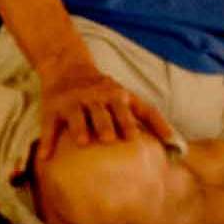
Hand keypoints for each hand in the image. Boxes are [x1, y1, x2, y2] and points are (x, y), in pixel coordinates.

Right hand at [35, 60, 171, 160]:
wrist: (66, 66)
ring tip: (83, 141)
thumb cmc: (104, 90)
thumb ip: (150, 118)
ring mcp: (73, 101)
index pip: (129, 108)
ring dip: (80, 127)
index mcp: (118, 95)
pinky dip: (47, 141)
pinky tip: (45, 157)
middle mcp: (96, 96)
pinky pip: (49, 126)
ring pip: (77, 115)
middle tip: (110, 138)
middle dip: (108, 123)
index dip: (132, 122)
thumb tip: (178, 149)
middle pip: (103, 110)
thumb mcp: (127, 96)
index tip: (138, 140)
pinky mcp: (53, 107)